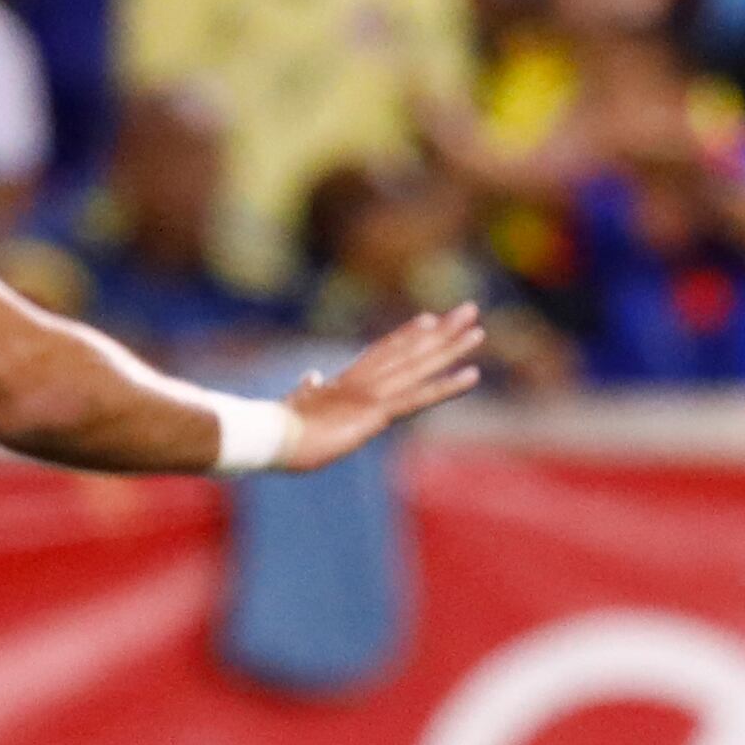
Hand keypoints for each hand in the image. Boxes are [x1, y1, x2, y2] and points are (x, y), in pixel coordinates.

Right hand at [277, 302, 486, 470]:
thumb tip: (312, 376)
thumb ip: (308, 389)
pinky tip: (473, 374)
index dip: (408, 335)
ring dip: (451, 348)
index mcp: (346, 382)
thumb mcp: (297, 405)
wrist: (266, 435)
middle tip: (470, 309)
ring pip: (420, 365)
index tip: (430, 320)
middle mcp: (364, 380)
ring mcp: (372, 394)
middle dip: (442, 331)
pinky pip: (420, 397)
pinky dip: (448, 385)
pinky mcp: (375, 413)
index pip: (383, 352)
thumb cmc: (275, 429)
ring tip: (478, 330)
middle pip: (410, 350)